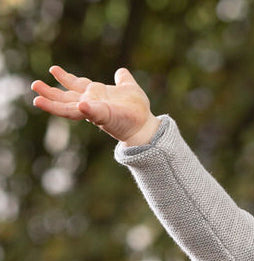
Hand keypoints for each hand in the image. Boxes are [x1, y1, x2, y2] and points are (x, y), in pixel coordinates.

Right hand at [31, 66, 160, 145]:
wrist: (146, 125)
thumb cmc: (137, 110)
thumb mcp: (129, 88)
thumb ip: (123, 80)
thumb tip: (121, 71)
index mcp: (95, 95)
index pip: (76, 85)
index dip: (65, 78)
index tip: (52, 69)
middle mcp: (91, 104)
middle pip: (66, 99)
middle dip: (50, 94)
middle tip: (34, 86)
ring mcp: (96, 111)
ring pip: (70, 109)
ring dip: (54, 105)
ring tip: (38, 101)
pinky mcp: (105, 116)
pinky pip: (94, 113)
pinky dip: (87, 110)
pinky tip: (80, 105)